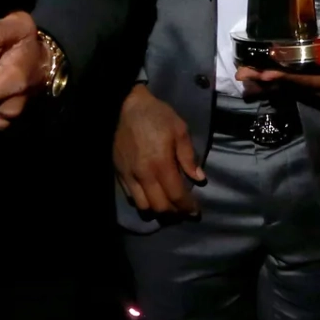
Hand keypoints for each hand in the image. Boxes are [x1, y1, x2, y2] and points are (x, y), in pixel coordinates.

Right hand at [113, 85, 204, 215]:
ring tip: (168, 207)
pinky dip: (143, 202)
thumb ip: (188, 157)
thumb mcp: (180, 130)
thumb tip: (199, 178)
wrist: (125, 106)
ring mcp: (129, 176)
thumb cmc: (157, 116)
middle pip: (160, 206)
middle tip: (184, 211)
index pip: (176, 195)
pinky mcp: (119, 174)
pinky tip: (151, 197)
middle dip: (175, 213)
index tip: (195, 211)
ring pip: (143, 206)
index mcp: (161, 164)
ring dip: (158, 211)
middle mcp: (144, 175)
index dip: (187, 207)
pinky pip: (131, 197)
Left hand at [235, 52, 319, 97]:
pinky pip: (290, 88)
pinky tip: (259, 80)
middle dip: (264, 80)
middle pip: (288, 86)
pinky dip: (273, 84)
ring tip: (243, 77)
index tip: (265, 72)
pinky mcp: (313, 89)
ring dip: (264, 83)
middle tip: (240, 74)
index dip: (283, 76)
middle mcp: (319, 91)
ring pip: (286, 89)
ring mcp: (315, 92)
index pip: (303, 80)